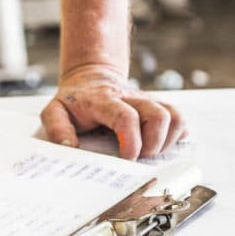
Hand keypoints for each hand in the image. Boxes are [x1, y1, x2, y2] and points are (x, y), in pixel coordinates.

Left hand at [41, 64, 186, 158]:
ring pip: (175, 116)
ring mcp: (147, 102)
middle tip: (139, 158)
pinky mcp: (158, 107)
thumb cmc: (74, 101)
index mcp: (104, 101)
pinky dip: (177, 136)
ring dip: (167, 141)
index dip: (132, 140)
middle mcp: (131, 98)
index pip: (125, 116)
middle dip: (154, 144)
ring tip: (150, 152)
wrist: (90, 78)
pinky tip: (160, 145)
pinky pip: (180, 120)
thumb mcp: (54, 111)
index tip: (128, 158)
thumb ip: (57, 128)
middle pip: (158, 115)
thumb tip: (69, 147)